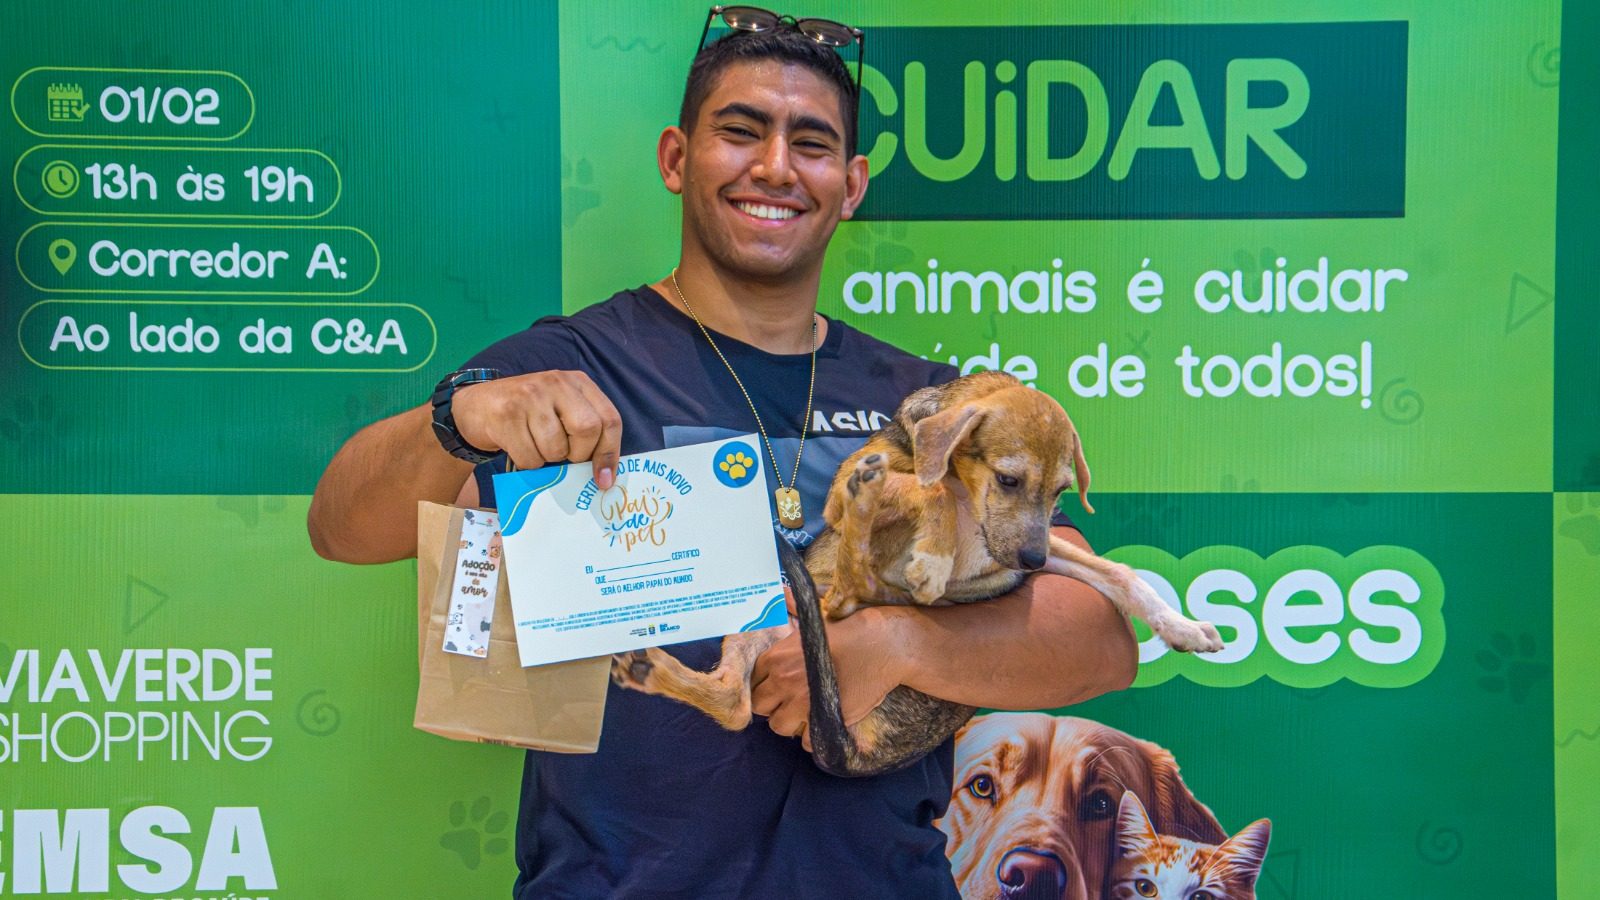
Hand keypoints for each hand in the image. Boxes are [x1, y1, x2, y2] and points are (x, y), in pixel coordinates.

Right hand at [451, 371, 622, 487]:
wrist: (476, 406)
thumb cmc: (527, 415)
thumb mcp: (560, 410)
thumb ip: (584, 431)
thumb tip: (604, 476)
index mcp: (577, 382)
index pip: (609, 419)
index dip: (609, 453)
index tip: (604, 480)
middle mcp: (556, 382)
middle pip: (587, 429)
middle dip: (578, 455)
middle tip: (564, 457)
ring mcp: (530, 395)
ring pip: (556, 447)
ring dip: (548, 459)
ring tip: (535, 445)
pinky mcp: (506, 413)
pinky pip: (530, 457)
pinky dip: (528, 463)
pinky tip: (518, 447)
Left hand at [750, 590, 907, 749]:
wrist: (881, 646)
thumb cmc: (849, 632)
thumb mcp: (815, 618)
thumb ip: (793, 609)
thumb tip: (782, 591)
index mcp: (776, 658)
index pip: (753, 681)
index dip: (765, 684)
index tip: (776, 685)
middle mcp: (783, 682)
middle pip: (760, 707)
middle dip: (773, 704)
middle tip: (789, 700)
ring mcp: (802, 704)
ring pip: (778, 726)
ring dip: (790, 722)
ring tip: (804, 713)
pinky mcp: (823, 720)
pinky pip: (806, 741)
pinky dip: (813, 737)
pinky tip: (821, 724)